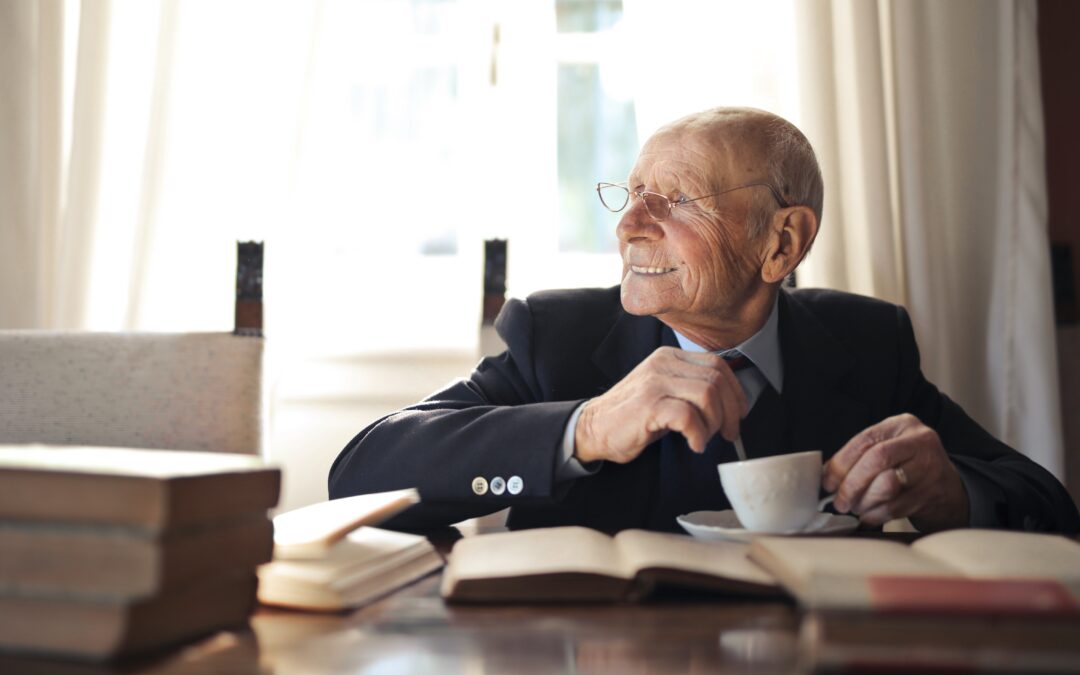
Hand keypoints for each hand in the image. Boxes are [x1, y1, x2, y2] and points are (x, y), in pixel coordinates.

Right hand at [575, 347, 747, 463]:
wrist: (594, 428)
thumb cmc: (633, 416)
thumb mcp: (665, 392)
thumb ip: (692, 389)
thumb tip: (731, 404)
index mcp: (670, 357)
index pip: (718, 365)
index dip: (736, 392)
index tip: (738, 414)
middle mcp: (663, 364)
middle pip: (717, 380)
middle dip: (730, 412)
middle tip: (727, 433)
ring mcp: (655, 382)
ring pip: (708, 395)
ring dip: (714, 423)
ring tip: (703, 437)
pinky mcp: (648, 405)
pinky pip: (688, 416)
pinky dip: (698, 434)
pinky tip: (693, 444)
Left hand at [822, 413, 969, 531]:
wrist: (948, 489)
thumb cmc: (908, 466)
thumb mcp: (889, 449)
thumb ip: (860, 456)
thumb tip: (825, 475)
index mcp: (902, 424)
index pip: (865, 440)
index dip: (841, 463)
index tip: (827, 482)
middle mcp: (920, 441)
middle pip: (876, 459)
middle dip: (851, 484)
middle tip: (839, 501)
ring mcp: (930, 467)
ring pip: (887, 485)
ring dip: (864, 502)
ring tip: (855, 508)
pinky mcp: (933, 493)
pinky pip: (896, 507)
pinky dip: (876, 515)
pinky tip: (868, 517)